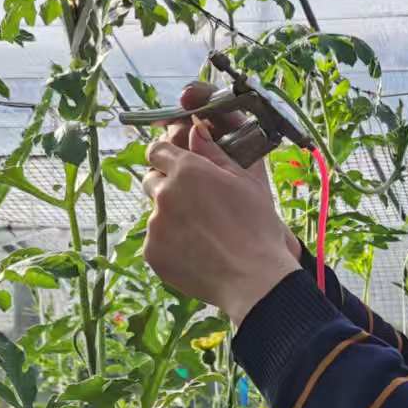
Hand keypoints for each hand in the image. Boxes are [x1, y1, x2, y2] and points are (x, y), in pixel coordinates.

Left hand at [142, 117, 297, 326]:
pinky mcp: (152, 253)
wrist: (254, 278)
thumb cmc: (257, 228)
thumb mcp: (244, 181)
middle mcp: (164, 194)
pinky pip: (156, 242)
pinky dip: (171, 245)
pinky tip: (196, 253)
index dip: (167, 157)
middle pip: (151, 180)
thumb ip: (214, 153)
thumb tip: (195, 130)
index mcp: (186, 170)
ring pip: (155, 214)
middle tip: (193, 203)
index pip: (156, 150)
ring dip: (171, 218)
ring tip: (202, 235)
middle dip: (166, 186)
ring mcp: (155, 225)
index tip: (176, 167)